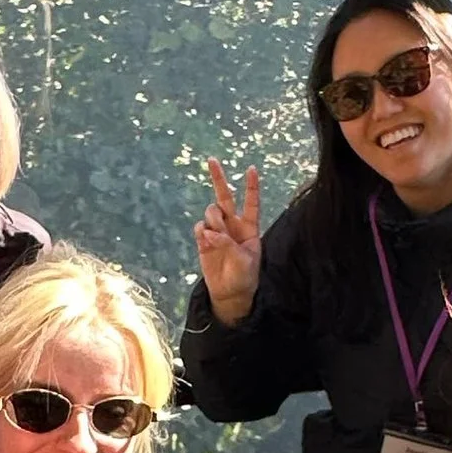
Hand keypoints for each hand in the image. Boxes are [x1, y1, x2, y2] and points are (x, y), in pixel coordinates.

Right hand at [194, 159, 262, 326]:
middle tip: (211, 159)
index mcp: (249, 228)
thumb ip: (228, 243)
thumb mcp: (243, 261)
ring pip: (211, 211)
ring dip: (213, 219)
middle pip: (225, 196)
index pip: (251, 202)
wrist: (230, 293)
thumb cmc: (244, 276)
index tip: (252, 168)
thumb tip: (208, 232)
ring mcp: (217, 231)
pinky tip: (206, 241)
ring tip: (215, 235)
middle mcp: (233, 225)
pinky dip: (202, 231)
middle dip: (219, 178)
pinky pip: (200, 226)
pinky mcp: (203, 240)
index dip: (252, 186)